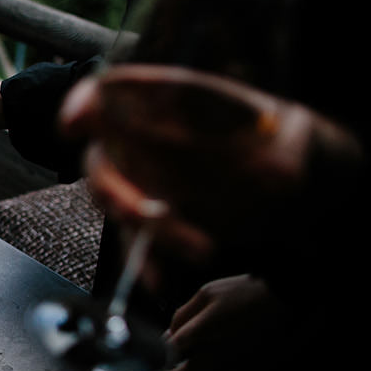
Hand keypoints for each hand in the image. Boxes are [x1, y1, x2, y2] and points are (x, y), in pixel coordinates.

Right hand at [60, 65, 357, 262]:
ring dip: (148, 230)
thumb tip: (273, 176)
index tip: (75, 124)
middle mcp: (143, 135)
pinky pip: (135, 240)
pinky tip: (160, 280)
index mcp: (167, 99)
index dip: (84, 104)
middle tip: (146, 215)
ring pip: (119, 205)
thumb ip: (277, 153)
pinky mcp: (151, 215)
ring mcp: (143, 177)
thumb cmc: (282, 142)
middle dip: (116, 191)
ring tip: (202, 249)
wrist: (294, 181)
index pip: (112, 91)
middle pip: (102, 159)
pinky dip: (145, 260)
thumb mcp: (288, 139)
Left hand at [161, 274, 288, 370]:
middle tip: (177, 363)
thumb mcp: (207, 293)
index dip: (163, 352)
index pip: (167, 355)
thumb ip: (182, 316)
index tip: (166, 349)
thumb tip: (167, 336)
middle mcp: (214, 358)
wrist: (286, 301)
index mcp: (199, 334)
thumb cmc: (245, 293)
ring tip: (197, 366)